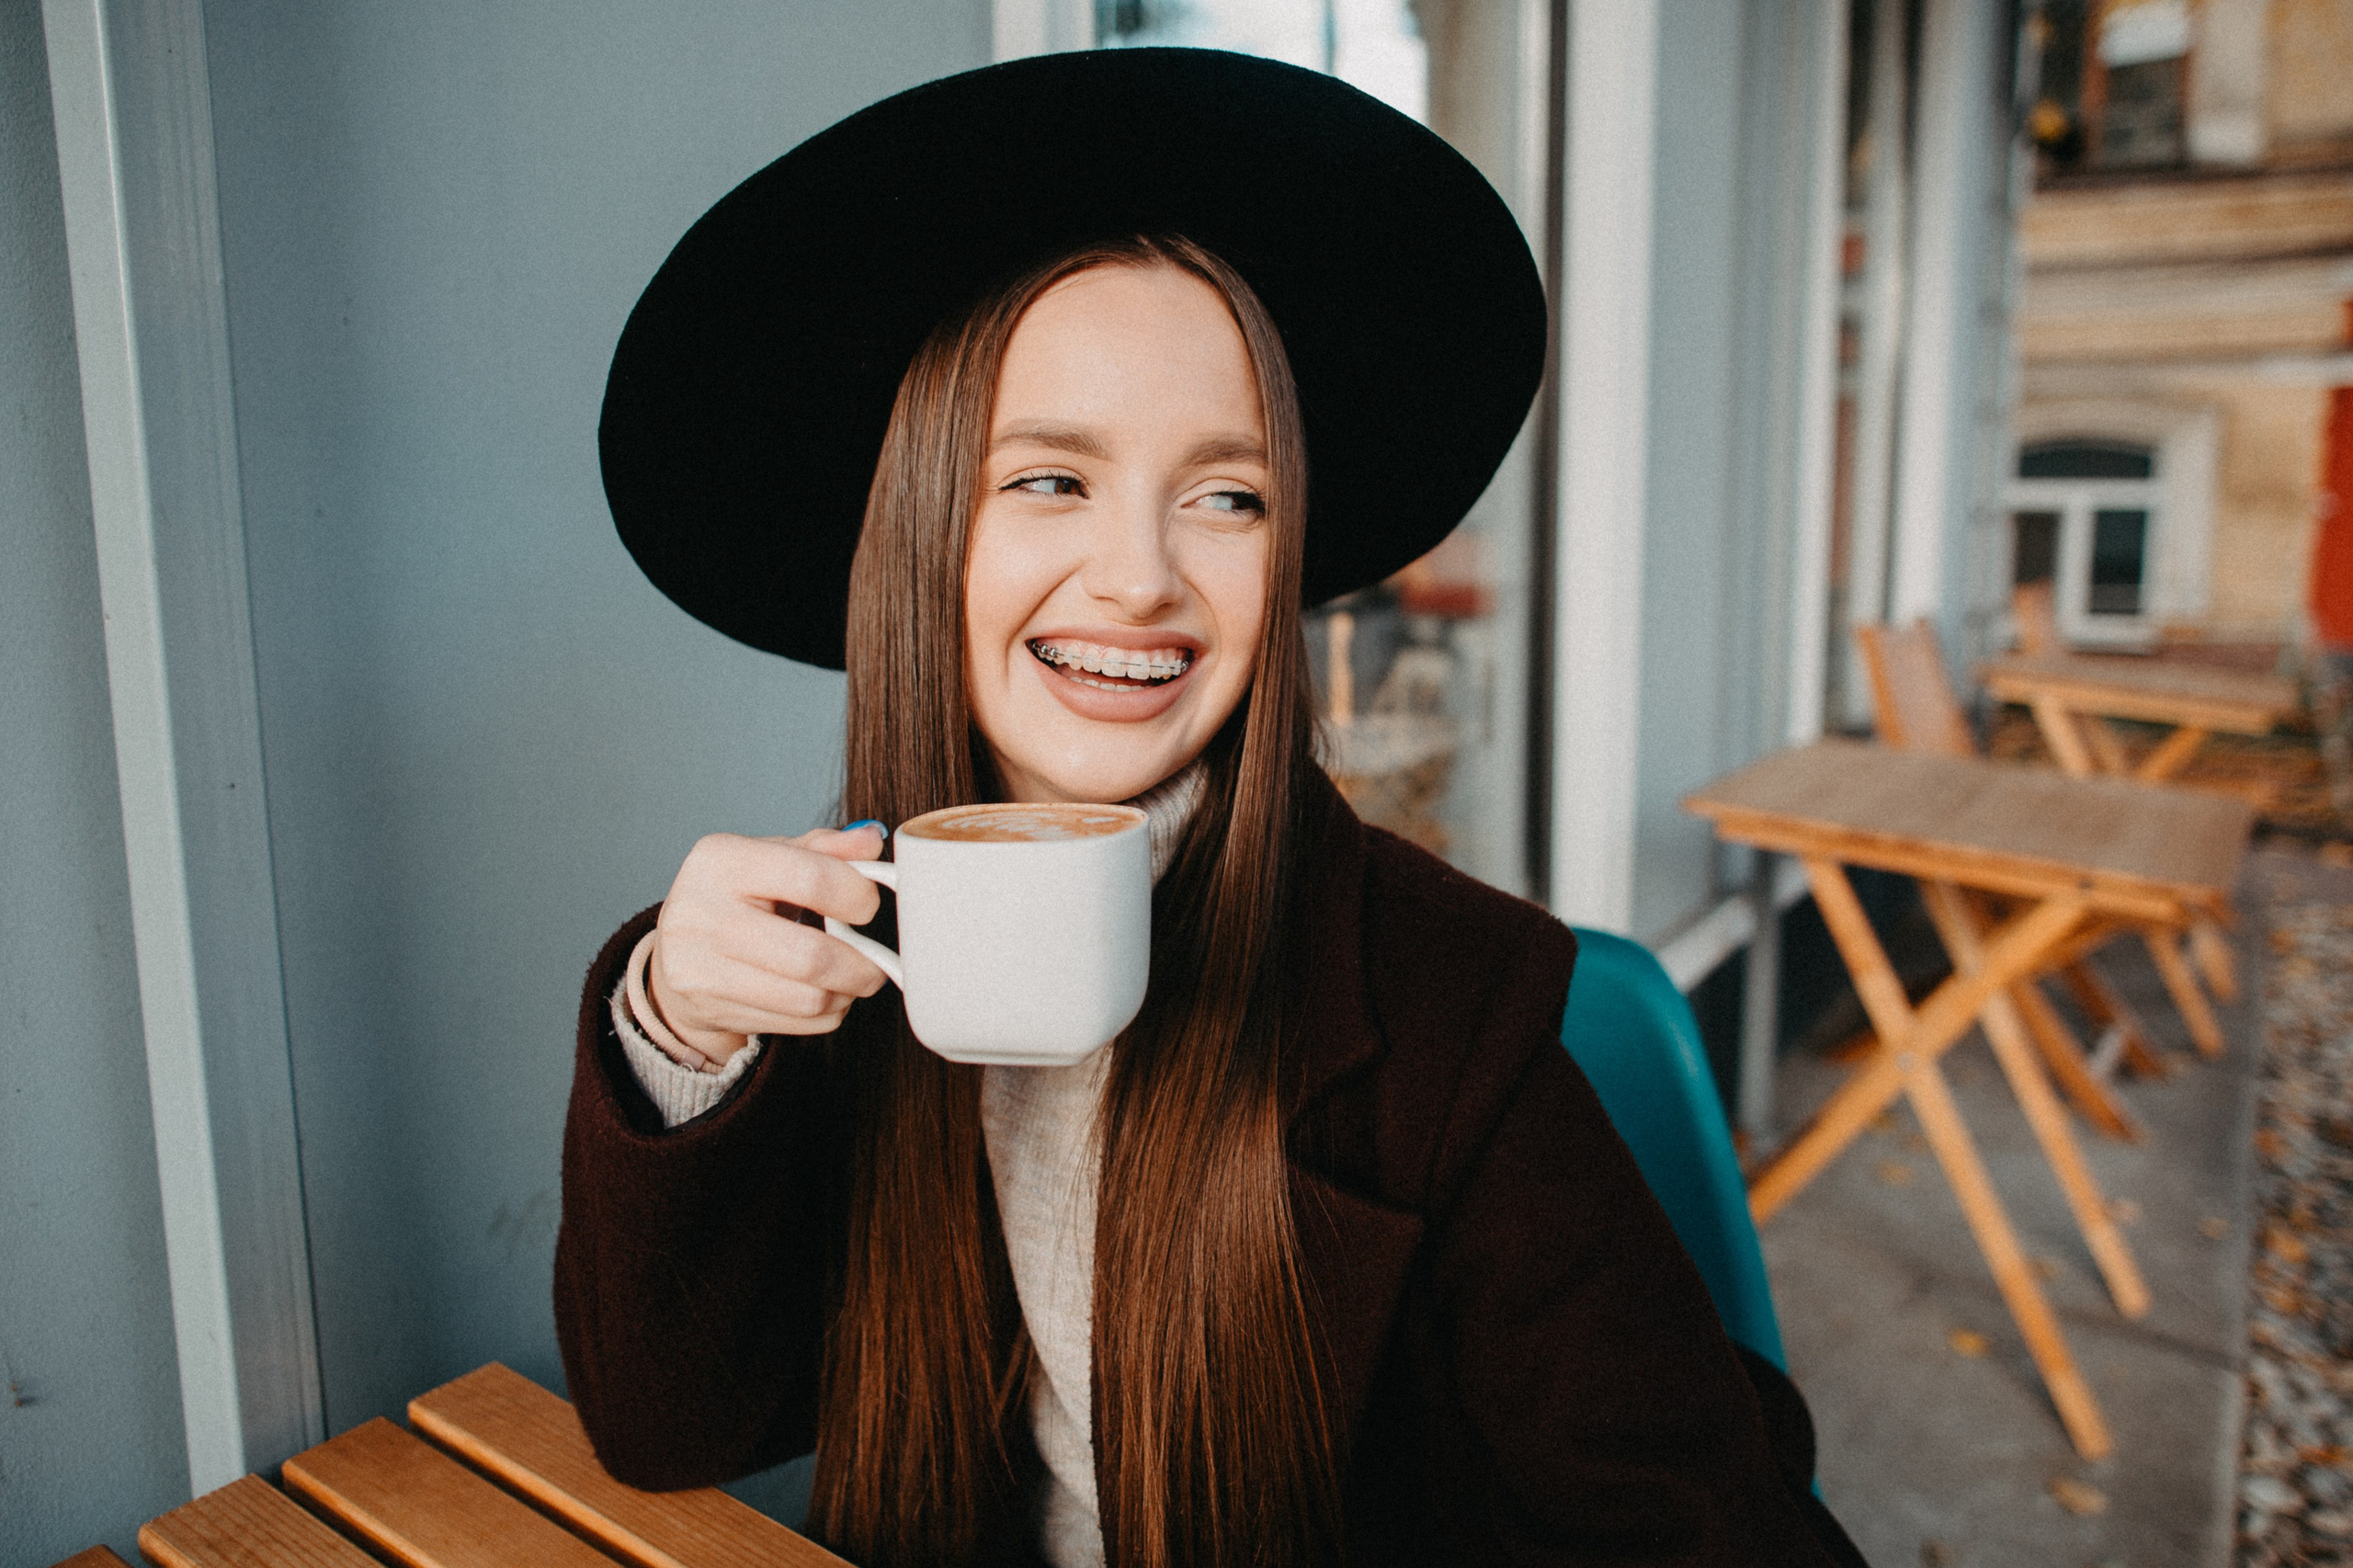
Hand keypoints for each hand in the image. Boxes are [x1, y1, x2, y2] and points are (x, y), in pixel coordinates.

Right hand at [646, 823, 890, 1062]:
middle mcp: (700, 913)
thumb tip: (871, 841)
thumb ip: (824, 848)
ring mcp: (698, 967)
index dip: (857, 895)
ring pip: (808, 999)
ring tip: (847, 977)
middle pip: (811, 956)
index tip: (868, 904)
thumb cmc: (735, 896)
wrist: (675, 951)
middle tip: (876, 962)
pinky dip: (824, 1014)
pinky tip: (817, 994)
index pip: (811, 879)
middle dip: (861, 965)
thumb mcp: (772, 857)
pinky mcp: (708, 1008)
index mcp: (721, 860)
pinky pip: (796, 1024)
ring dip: (845, 993)